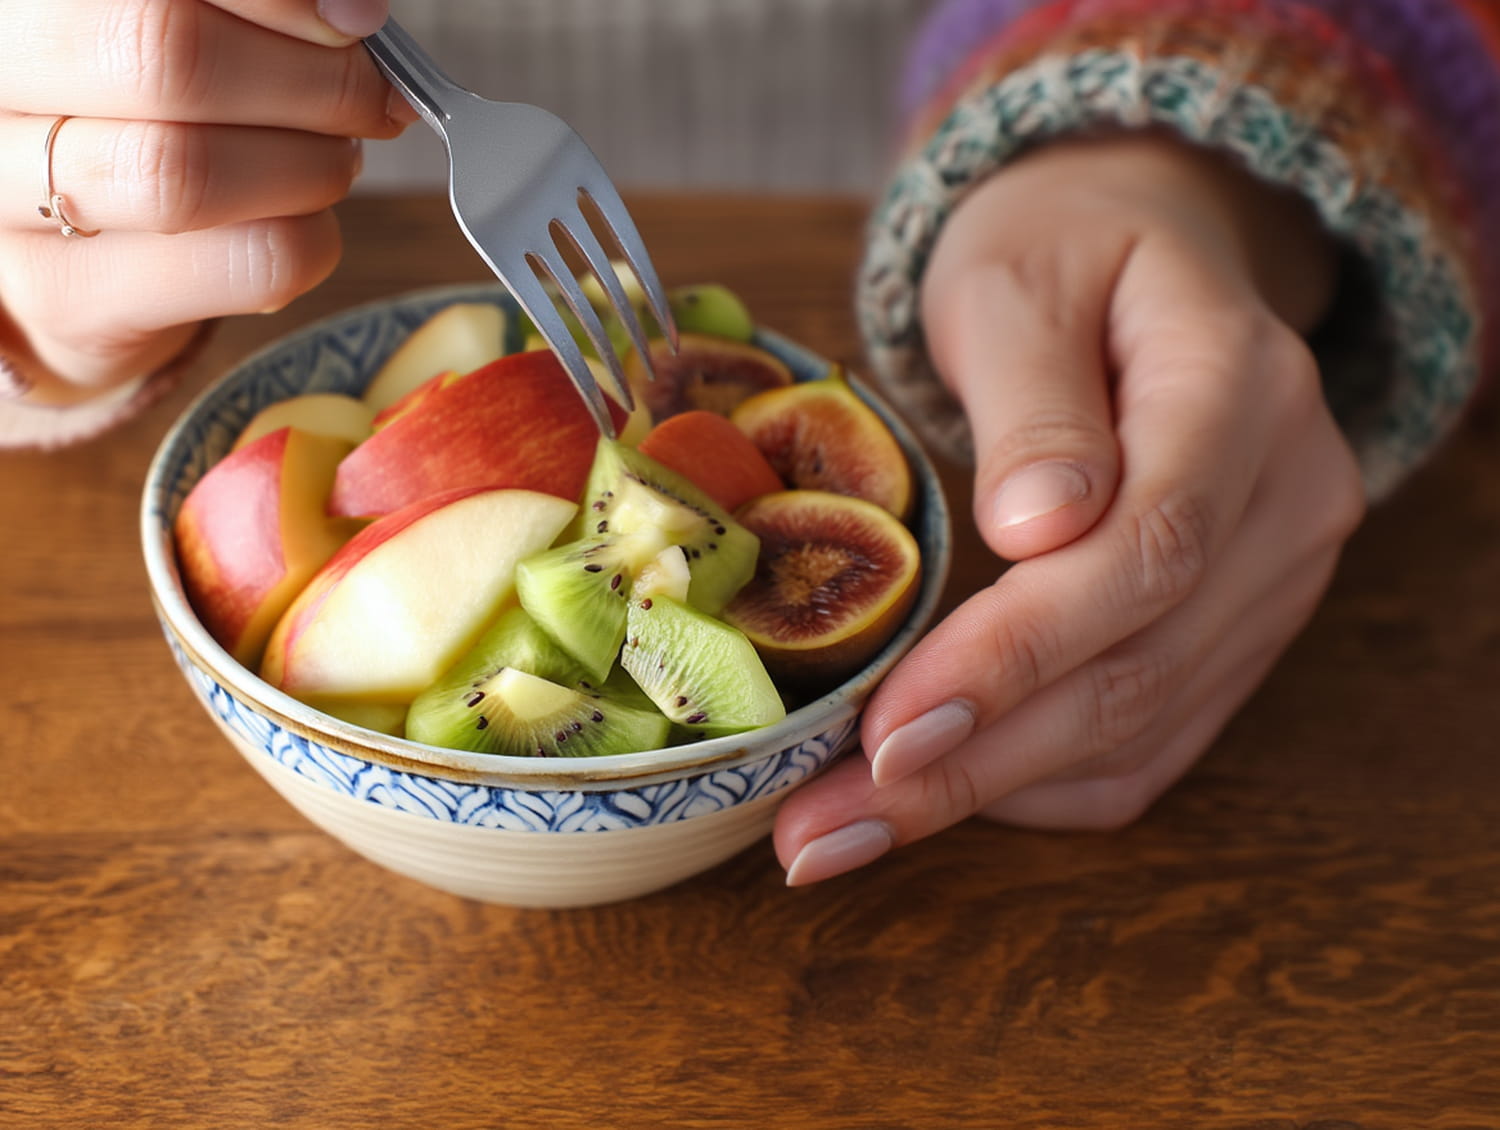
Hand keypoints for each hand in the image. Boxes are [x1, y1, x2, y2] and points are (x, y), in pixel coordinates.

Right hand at [0, 0, 407, 403]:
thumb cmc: (135, 111)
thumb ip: (249, 11)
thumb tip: (355, 12)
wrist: (62, 249)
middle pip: (170, 58)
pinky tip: (306, 220)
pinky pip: (242, 264)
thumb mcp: (179, 33)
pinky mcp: (70, 294)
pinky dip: (311, 240)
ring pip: (192, 173)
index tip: (355, 21)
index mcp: (25, 1)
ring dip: (312, 165)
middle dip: (314, 80)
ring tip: (335, 157)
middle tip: (369, 96)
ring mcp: (13, 195)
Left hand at [774, 133, 1365, 883]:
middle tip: (824, 827)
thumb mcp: (1014, 284)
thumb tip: (1037, 531)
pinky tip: (934, 797)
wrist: (1134, 256)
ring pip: (1142, 725)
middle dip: (973, 757)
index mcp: (1240, 387)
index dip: (1017, 653)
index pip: (1147, 548)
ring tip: (839, 834)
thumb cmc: (1056, 255)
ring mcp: (1274, 576)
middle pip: (1140, 664)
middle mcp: (1287, 498)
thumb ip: (1033, 401)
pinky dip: (1040, 784)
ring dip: (985, 792)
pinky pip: (1153, 742)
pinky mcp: (1238, 628)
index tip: (890, 727)